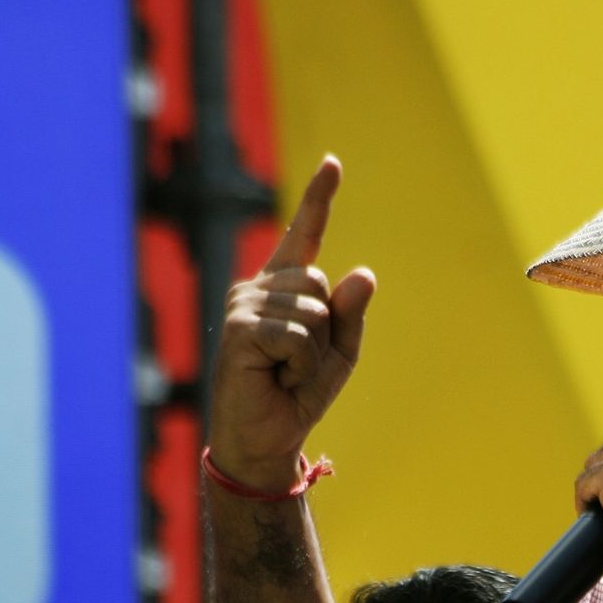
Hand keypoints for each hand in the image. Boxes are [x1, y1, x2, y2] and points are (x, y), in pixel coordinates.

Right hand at [208, 156, 375, 491]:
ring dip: (313, 354)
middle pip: (321, 286)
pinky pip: (298, 336)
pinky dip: (300, 365)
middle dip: (326, 333)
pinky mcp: (240, 327)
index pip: (305, 236)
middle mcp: (259, 287)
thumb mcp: (338, 353)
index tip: (333, 163)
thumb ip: (350, 314)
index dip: (318, 198)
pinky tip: (276, 377)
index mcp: (284, 288)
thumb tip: (363, 273)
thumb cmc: (298, 394)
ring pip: (314, 312)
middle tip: (298, 364)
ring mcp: (244, 303)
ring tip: (285, 372)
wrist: (265, 438)